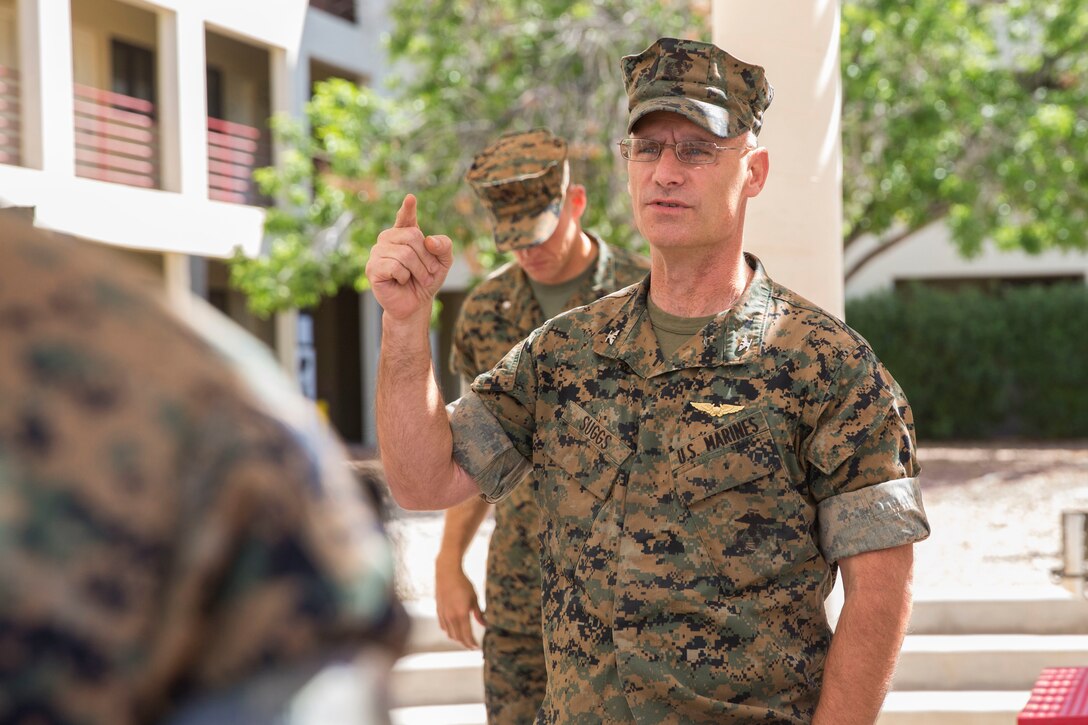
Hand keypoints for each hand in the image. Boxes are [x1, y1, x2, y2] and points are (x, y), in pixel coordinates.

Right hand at [365, 194, 453, 322]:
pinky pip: (395, 266)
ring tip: (415, 279)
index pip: (405, 218)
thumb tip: (429, 240)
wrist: (416, 304)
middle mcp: (388, 239)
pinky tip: (400, 281)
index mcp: (404, 234)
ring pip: (405, 253)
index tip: (411, 198)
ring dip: (418, 270)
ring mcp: (378, 252)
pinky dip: (404, 277)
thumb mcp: (443, 262)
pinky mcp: (372, 268)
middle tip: (427, 272)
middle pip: (413, 236)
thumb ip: (444, 246)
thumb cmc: (426, 279)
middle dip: (426, 258)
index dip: (407, 208)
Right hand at [435, 564, 484, 648]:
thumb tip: (485, 624)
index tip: (477, 647)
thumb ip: (479, 614)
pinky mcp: (439, 611)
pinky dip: (450, 631)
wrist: (447, 573)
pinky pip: (444, 627)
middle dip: (465, 643)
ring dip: (457, 638)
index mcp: (461, 614)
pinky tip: (455, 629)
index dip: (472, 643)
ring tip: (465, 638)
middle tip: (472, 645)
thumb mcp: (474, 599)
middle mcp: (451, 617)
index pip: (467, 635)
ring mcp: (443, 615)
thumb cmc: (463, 584)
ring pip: (450, 633)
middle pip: (458, 637)